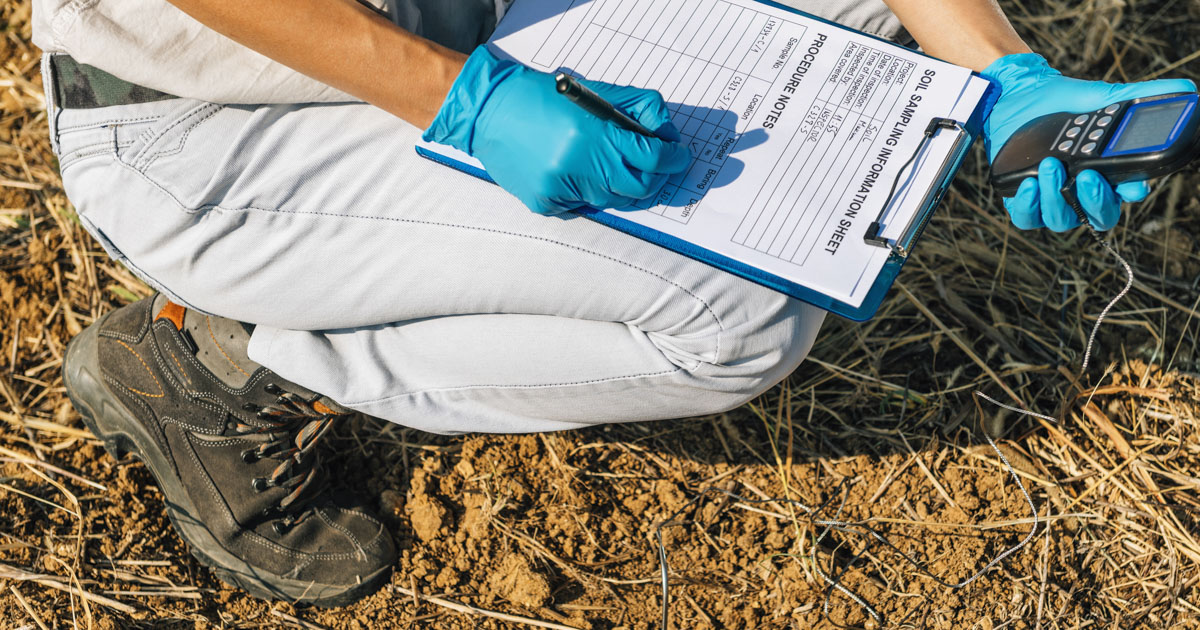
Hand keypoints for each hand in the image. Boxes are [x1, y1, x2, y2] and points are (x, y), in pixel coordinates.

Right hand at [423, 46, 691, 214]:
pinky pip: (583, 206)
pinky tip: (573, 171)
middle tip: (657, 168)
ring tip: (608, 164)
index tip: (680, 157)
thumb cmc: (542, 97)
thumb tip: (666, 132)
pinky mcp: (545, 203)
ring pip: (612, 200)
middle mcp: (578, 165)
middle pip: (638, 188)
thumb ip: (634, 109)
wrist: (489, 111)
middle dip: (654, 178)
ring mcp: (560, 189)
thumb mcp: (593, 92)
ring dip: (619, 185)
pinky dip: (587, 192)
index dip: (672, 159)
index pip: (651, 157)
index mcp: (592, 133)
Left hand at [982, 53, 1194, 231]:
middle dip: (1096, 201)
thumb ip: (1141, 96)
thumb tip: (1187, 89)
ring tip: (1050, 165)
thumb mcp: (1102, 98)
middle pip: (1099, 215)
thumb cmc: (1063, 102)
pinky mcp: (1022, 199)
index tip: (1131, 185)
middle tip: (1087, 176)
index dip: (1132, 192)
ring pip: (1061, 219)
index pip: (1128, 193)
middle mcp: (1082, 191)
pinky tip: (1029, 184)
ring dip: (1057, 197)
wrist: (1018, 97)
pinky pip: (1026, 218)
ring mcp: (1052, 198)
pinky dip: (1028, 206)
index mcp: (1108, 172)